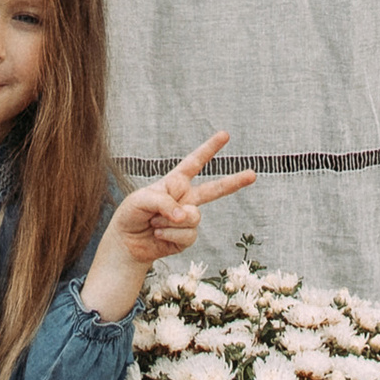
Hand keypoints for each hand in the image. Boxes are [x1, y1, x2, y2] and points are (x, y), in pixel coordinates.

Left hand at [84, 129, 259, 318]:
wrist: (127, 243)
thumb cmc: (131, 215)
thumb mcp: (140, 199)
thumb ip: (164, 202)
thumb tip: (185, 216)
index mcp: (174, 182)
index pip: (194, 162)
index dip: (209, 148)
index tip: (225, 135)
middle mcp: (185, 198)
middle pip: (215, 189)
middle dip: (234, 181)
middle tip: (253, 174)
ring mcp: (188, 218)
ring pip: (194, 216)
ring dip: (170, 221)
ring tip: (154, 223)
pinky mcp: (187, 238)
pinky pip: (188, 234)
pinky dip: (170, 234)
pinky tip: (159, 234)